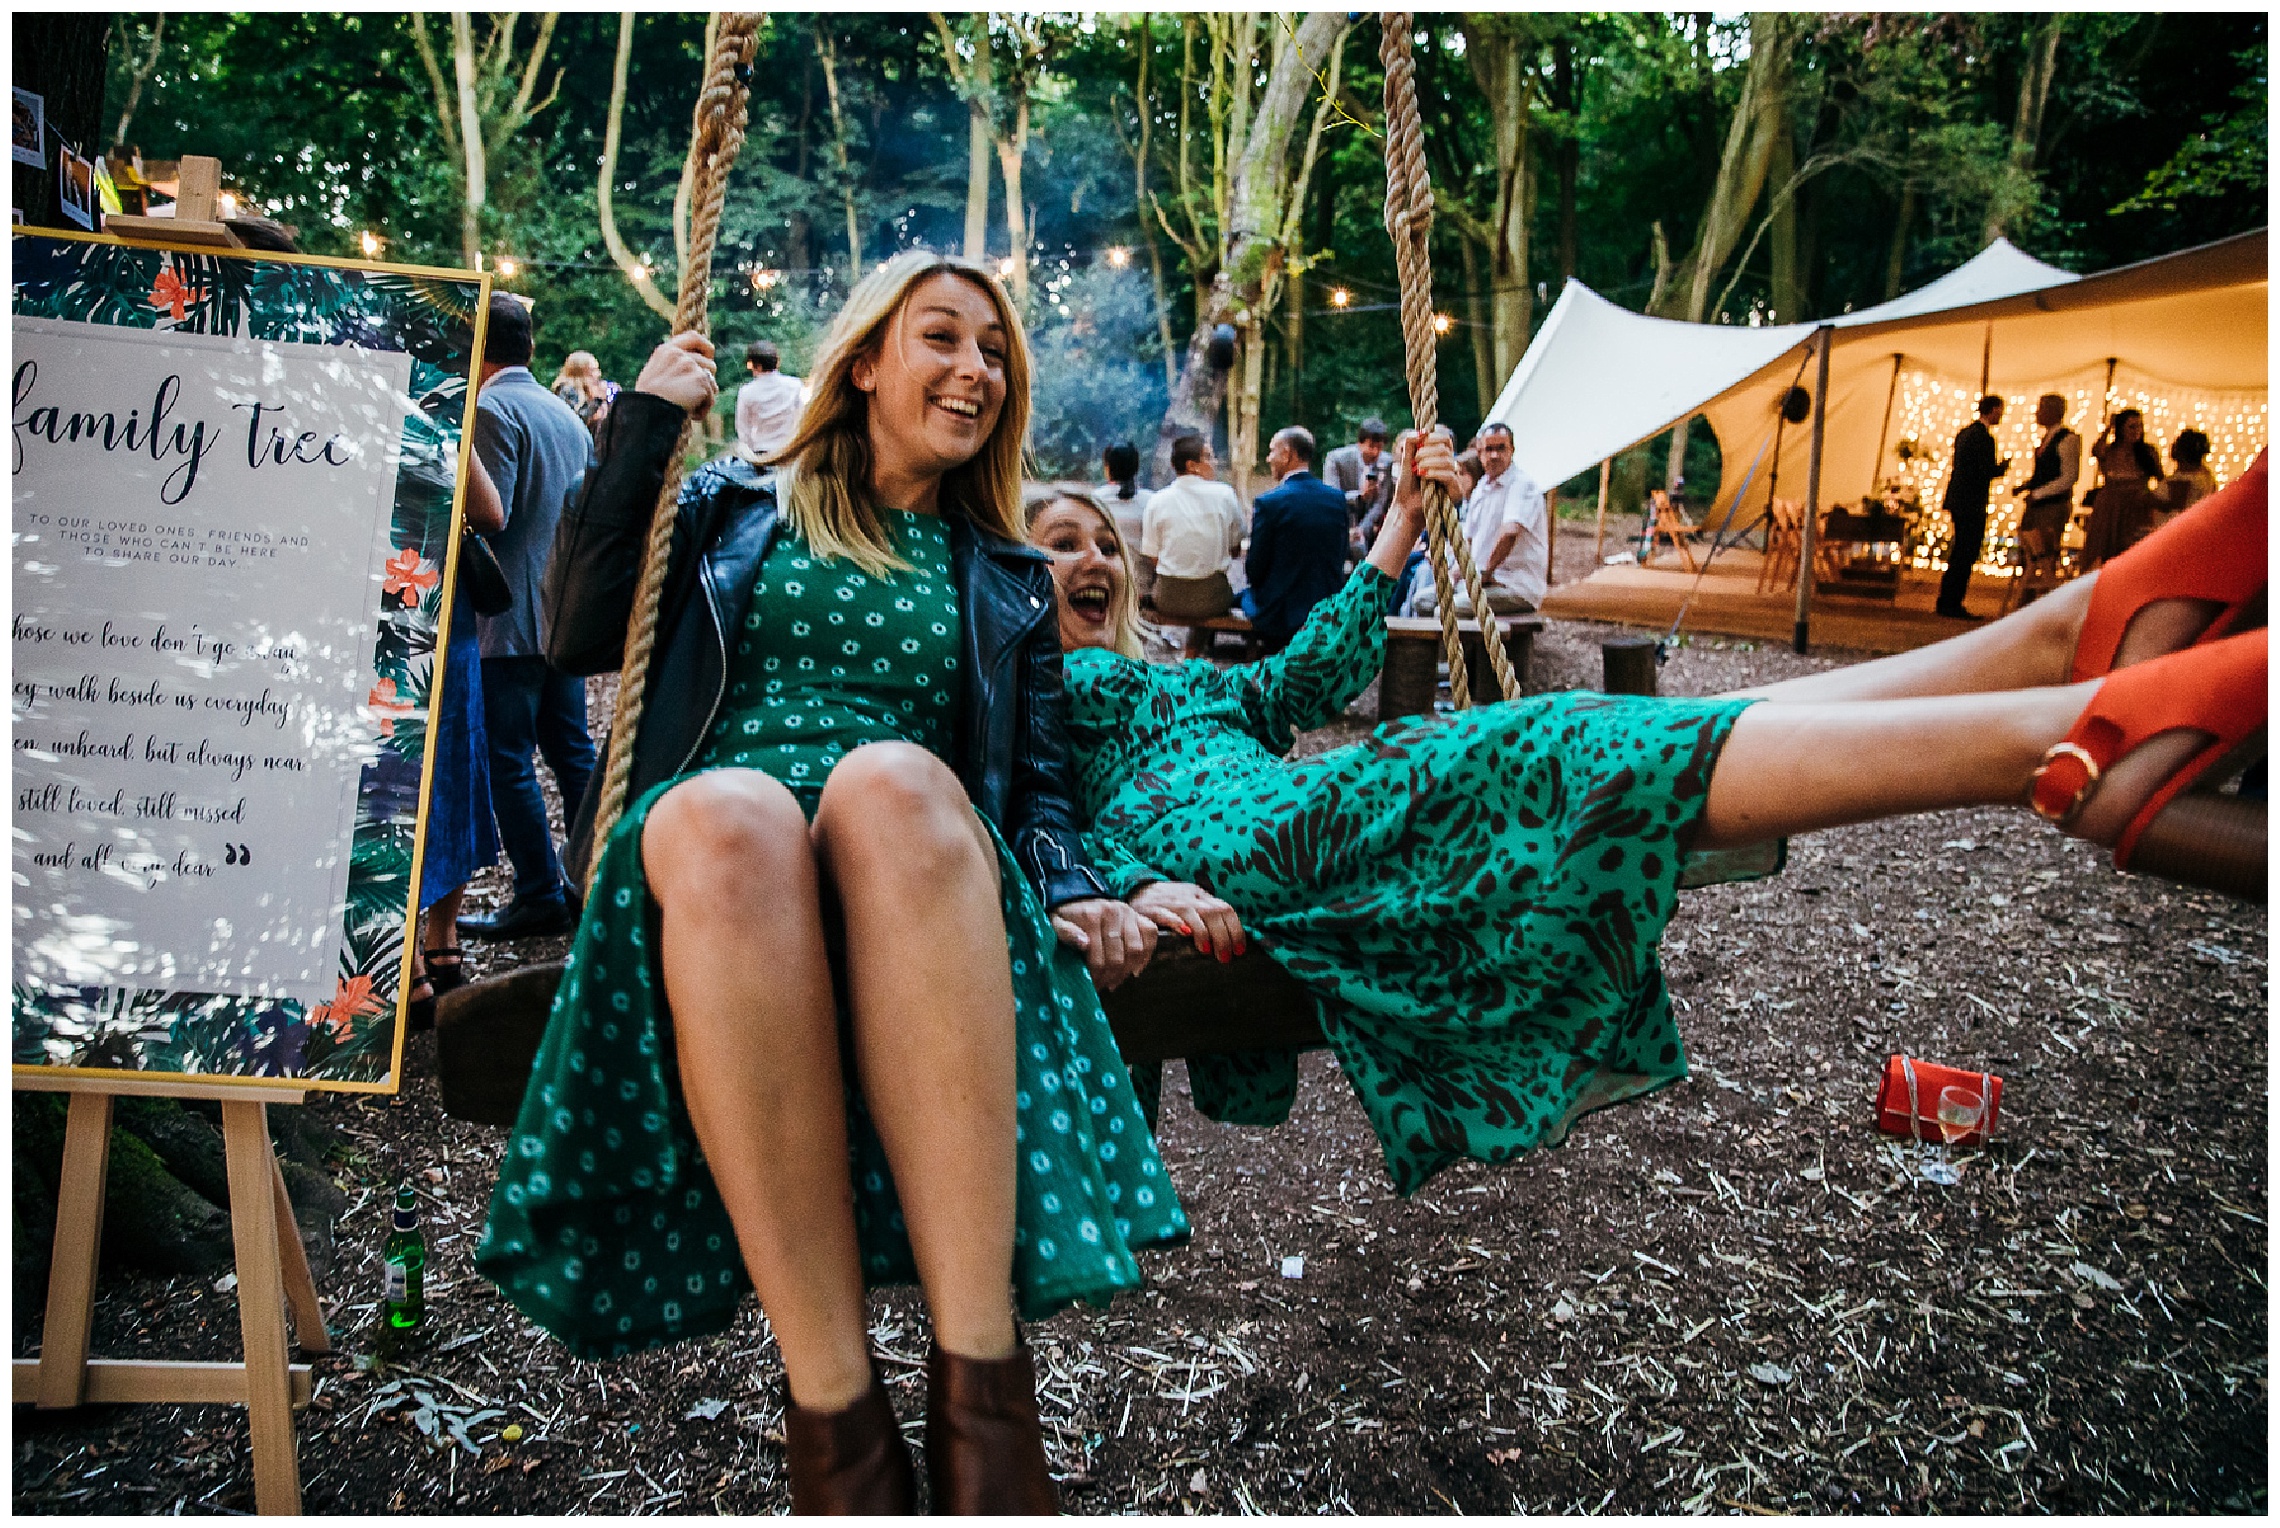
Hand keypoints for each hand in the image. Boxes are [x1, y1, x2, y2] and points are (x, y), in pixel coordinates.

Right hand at [635, 331, 718, 412]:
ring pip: (712, 382)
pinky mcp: (699, 378)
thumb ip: (671, 367)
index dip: (706, 346)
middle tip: (695, 396)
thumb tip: (696, 370)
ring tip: (690, 407)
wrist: (647, 412)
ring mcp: (689, 364)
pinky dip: (703, 408)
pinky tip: (691, 414)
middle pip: (710, 364)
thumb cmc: (648, 401)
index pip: (693, 337)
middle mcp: (678, 354)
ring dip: (705, 397)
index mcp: (665, 351)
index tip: (710, 355)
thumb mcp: (654, 376)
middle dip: (707, 382)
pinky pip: (711, 396)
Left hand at [1050, 897, 1158, 991]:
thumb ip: (1066, 933)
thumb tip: (1084, 944)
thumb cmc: (1065, 916)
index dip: (1095, 976)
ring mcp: (1128, 912)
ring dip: (1127, 970)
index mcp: (1091, 915)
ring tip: (1115, 980)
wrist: (1076, 896)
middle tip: (1102, 985)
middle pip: (1118, 957)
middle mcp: (1113, 912)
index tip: (1091, 985)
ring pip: (1136, 949)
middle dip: (1110, 976)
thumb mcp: (1055, 923)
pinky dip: (1147, 953)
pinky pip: (1150, 935)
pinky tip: (1135, 969)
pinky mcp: (1137, 914)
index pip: (1098, 958)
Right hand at [1129, 881, 1246, 961]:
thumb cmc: (1170, 903)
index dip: (1236, 930)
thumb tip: (1231, 940)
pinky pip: (1167, 914)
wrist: (1138, 889)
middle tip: (1225, 957)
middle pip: (1214, 912)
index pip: (1226, 909)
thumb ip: (1209, 916)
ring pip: (1194, 913)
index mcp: (1202, 896)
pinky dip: (1177, 923)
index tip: (1239, 950)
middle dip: (1223, 936)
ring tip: (1207, 951)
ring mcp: (1172, 902)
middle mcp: (1190, 897)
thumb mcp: (1193, 903)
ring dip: (1204, 933)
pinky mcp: (1154, 909)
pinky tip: (1185, 933)